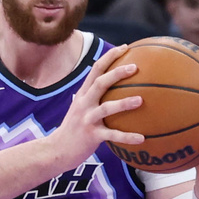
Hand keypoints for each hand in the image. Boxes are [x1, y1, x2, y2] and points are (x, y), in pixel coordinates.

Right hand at [49, 44, 143, 169]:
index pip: (96, 69)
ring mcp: (87, 119)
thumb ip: (93, 98)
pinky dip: (127, 136)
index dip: (110, 57)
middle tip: (135, 67)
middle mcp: (84, 103)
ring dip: (124, 103)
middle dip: (117, 73)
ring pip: (106, 108)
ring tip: (141, 100)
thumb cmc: (74, 129)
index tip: (126, 47)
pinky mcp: (91, 136)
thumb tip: (114, 89)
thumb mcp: (80, 109)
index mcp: (83, 94)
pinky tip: (142, 138)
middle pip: (100, 83)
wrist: (56, 150)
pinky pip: (112, 135)